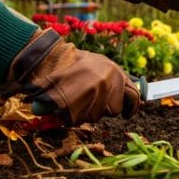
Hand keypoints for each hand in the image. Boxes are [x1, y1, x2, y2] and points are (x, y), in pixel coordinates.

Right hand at [9, 29, 139, 123]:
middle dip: (101, 108)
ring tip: (73, 96)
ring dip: (84, 112)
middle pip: (113, 110)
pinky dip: (71, 115)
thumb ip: (112, 78)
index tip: (127, 114)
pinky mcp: (79, 104)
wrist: (45, 58)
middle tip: (87, 99)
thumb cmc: (70, 60)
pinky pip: (80, 119)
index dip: (130, 107)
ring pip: (95, 116)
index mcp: (115, 71)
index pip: (133, 95)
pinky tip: (65, 103)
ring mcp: (94, 93)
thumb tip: (127, 96)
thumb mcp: (98, 62)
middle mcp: (108, 82)